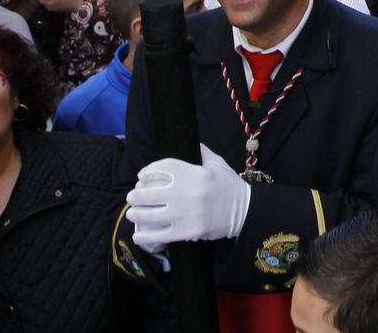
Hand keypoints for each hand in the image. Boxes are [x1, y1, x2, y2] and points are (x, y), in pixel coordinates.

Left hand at [126, 144, 251, 248]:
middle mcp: (189, 193)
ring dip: (137, 214)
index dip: (149, 170)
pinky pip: (160, 235)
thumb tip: (189, 141)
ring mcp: (187, 214)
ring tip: (133, 213)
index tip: (142, 175)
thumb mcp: (217, 164)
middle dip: (137, 195)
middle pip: (151, 193)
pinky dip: (146, 236)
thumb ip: (201, 152)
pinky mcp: (188, 232)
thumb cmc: (229, 185)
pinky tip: (138, 235)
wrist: (245, 210)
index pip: (164, 168)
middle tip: (132, 196)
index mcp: (195, 174)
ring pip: (151, 215)